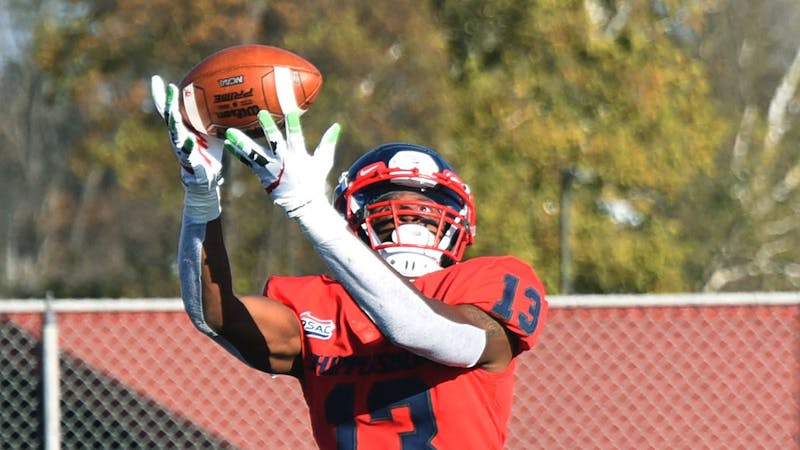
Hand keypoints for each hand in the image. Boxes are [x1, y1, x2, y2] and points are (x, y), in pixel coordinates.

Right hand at [151, 75, 223, 221]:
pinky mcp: (189, 161)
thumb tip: (229, 97)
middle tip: (170, 88)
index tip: (155, 79)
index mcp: (182, 127)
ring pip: (175, 133)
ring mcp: (181, 148)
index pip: (169, 109)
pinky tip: (190, 140)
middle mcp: (178, 135)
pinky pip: (188, 153)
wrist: (207, 175)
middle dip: (168, 102)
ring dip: (174, 122)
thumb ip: (215, 116)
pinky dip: (188, 146)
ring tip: (173, 112)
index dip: (161, 95)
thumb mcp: (212, 130)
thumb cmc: (210, 150)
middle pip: (170, 117)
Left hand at [224, 109, 340, 215]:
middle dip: (268, 128)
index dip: (294, 124)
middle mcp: (283, 161)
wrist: (302, 203)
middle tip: (261, 113)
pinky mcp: (262, 174)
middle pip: (275, 142)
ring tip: (229, 132)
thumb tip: (336, 126)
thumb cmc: (313, 180)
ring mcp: (270, 168)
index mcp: (298, 156)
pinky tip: (227, 143)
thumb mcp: (323, 162)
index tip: (290, 110)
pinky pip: (248, 162)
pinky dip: (237, 153)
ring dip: (241, 142)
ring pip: (254, 153)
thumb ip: (328, 143)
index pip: (297, 137)